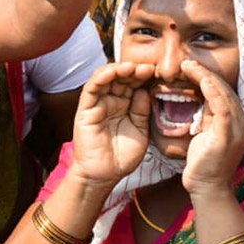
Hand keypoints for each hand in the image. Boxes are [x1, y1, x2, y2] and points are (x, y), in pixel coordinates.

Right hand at [69, 61, 154, 187]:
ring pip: (107, 78)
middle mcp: (111, 102)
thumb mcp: (140, 131)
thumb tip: (144, 90)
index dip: (144, 77)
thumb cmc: (122, 157)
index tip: (158, 73)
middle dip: (135, 71)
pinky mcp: (86, 109)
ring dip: (120, 69)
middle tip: (149, 68)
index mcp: (125, 107)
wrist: (104, 175)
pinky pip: (92, 88)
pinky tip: (114, 71)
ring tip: (133, 67)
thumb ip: (142, 111)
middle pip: (122, 79)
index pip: (134, 85)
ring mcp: (98, 104)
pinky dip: (102, 76)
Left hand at [180, 59, 243, 196]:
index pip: (223, 93)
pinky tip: (201, 78)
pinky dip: (212, 90)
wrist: (207, 189)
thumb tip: (197, 103)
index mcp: (237, 122)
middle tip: (186, 61)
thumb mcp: (204, 135)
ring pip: (223, 93)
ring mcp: (238, 129)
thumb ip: (205, 118)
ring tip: (188, 65)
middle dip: (205, 73)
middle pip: (225, 89)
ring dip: (205, 76)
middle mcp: (242, 123)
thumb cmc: (202, 164)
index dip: (208, 78)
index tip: (190, 67)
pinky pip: (222, 106)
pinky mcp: (228, 135)